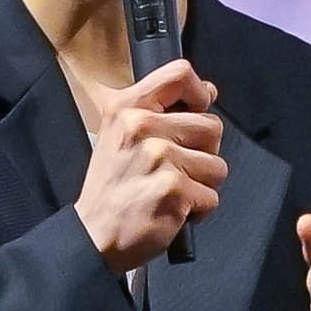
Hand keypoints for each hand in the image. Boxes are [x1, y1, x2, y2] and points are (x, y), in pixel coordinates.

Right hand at [74, 60, 226, 273]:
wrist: (93, 236)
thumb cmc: (112, 188)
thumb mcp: (120, 135)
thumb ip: (160, 110)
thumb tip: (208, 92)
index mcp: (126, 107)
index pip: (181, 74)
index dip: (199, 95)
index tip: (194, 113)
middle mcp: (141, 126)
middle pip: (212, 126)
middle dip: (202, 154)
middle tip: (171, 170)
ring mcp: (158, 157)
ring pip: (217, 165)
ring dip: (201, 184)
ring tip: (170, 190)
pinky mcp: (173, 189)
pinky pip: (212, 197)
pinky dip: (197, 211)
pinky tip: (171, 210)